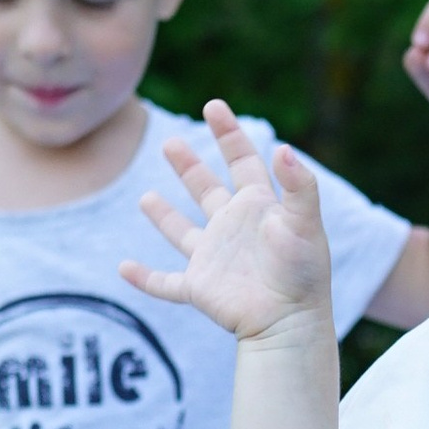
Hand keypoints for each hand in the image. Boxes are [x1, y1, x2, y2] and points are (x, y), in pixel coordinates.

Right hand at [122, 101, 333, 343]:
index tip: (213, 106)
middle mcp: (233, 228)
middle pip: (207, 190)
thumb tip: (283, 149)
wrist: (290, 323)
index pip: (243, 160)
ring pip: (183, 232)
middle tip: (171, 143)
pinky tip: (123, 268)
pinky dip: (144, 278)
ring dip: (164, 216)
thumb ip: (298, 186)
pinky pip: (165, 283)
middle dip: (189, 167)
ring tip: (146, 197)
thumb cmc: (303, 273)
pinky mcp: (200, 288)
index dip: (228, 133)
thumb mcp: (304, 223)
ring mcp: (214, 258)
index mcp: (258, 207)